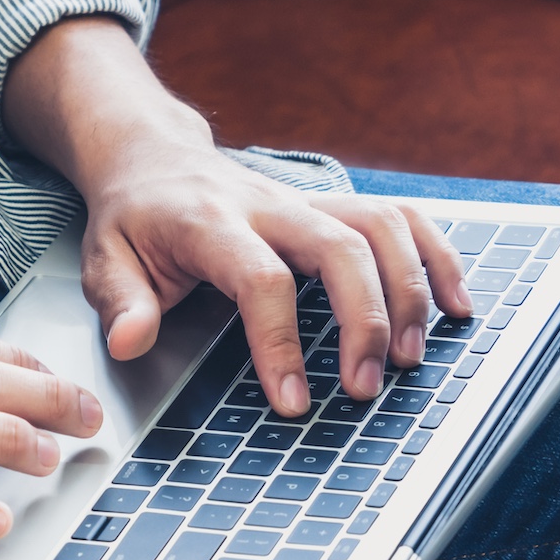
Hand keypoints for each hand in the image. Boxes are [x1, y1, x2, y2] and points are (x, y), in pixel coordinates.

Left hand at [2, 16, 470, 414]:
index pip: (262, 278)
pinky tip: (455, 305)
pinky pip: (402, 217)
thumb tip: (132, 342)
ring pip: (382, 227)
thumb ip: (120, 302)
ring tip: (410, 358)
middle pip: (341, 247)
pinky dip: (437, 257)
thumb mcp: (103, 258)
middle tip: (365, 386)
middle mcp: (269, 205)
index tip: (293, 402)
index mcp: (210, 222)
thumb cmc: (133, 218)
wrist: (154, 157)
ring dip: (408, 291)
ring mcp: (308, 201)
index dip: (281, 341)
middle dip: (365, 319)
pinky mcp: (333, 206)